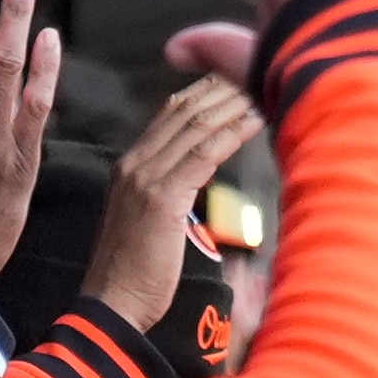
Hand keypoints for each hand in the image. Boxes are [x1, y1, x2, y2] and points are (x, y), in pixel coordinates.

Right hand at [82, 77, 264, 332]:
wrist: (112, 306)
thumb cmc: (135, 278)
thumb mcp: (149, 225)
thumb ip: (167, 197)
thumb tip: (192, 185)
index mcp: (128, 167)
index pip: (169, 116)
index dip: (204, 95)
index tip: (236, 82)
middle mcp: (133, 165)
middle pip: (182, 111)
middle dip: (222, 89)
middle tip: (258, 71)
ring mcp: (144, 179)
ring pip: (195, 126)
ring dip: (233, 105)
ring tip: (265, 88)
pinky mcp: (161, 198)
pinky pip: (203, 154)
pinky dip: (232, 134)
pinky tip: (256, 121)